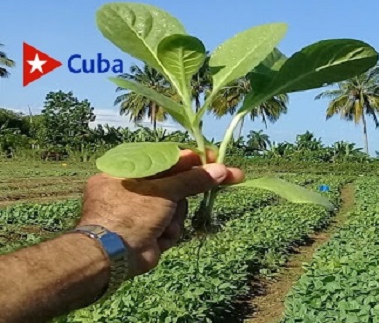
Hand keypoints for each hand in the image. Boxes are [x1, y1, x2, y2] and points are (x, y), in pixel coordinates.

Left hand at [77, 149, 243, 276]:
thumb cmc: (131, 213)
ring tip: (165, 225)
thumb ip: (193, 179)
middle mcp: (134, 189)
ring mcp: (142, 212)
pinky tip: (159, 238)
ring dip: (176, 217)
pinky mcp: (149, 232)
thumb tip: (221, 169)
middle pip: (176, 183)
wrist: (112, 256)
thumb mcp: (165, 190)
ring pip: (178, 207)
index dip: (195, 159)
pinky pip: (172, 226)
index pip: (168, 159)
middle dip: (195, 188)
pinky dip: (169, 232)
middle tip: (230, 178)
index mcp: (130, 170)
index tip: (218, 159)